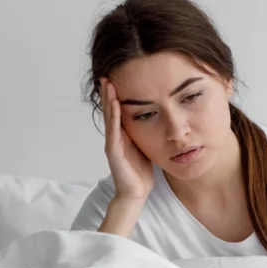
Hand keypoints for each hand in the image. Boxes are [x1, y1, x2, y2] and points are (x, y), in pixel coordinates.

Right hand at [100, 77, 154, 202]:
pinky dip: (113, 116)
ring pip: (109, 116)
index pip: (118, 110)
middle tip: (107, 74)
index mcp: (123, 134)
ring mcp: (113, 143)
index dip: (117, 95)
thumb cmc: (141, 172)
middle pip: (111, 109)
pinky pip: (113, 130)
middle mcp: (115, 136)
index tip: (118, 77)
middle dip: (109, 92)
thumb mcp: (147, 145)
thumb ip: (148, 132)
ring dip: (108, 99)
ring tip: (107, 83)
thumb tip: (160, 118)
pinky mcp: (113, 151)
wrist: (136, 193)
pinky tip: (114, 103)